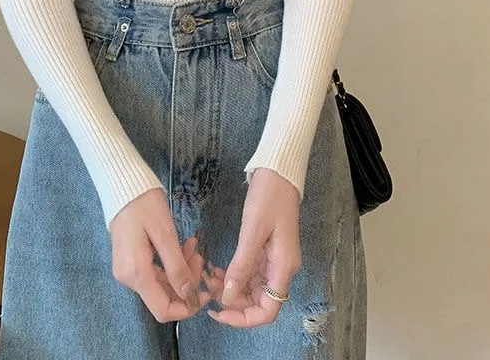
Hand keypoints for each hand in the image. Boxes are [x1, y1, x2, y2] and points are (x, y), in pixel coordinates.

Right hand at [109, 188, 211, 321]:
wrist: (122, 185)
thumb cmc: (144, 205)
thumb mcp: (165, 234)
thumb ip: (177, 267)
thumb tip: (189, 297)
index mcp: (136, 274)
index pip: (162, 310)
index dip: (187, 307)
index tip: (205, 291)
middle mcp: (128, 278)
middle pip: (163, 295)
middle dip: (187, 281)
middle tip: (200, 255)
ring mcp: (127, 270)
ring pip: (161, 283)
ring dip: (181, 269)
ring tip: (193, 246)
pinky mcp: (130, 261)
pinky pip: (154, 271)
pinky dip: (171, 263)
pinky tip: (182, 246)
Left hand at [202, 168, 300, 326]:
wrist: (278, 172)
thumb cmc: (268, 197)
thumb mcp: (252, 231)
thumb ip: (241, 266)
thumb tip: (228, 297)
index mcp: (283, 268)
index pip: (267, 310)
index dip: (243, 318)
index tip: (219, 311)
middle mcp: (281, 268)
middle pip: (258, 301)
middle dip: (232, 301)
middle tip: (206, 289)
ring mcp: (274, 259)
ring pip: (251, 287)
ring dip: (229, 287)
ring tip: (206, 277)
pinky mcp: (266, 249)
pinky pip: (249, 271)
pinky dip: (232, 273)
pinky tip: (215, 267)